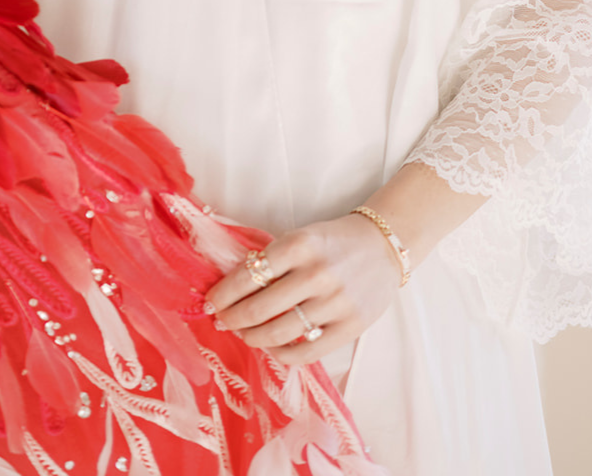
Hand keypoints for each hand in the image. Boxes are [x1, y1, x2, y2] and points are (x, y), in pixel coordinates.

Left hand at [203, 213, 403, 366]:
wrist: (382, 247)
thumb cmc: (330, 243)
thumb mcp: (298, 238)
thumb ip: (269, 260)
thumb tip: (227, 287)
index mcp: (298, 245)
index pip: (247, 276)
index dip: (222, 295)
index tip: (209, 304)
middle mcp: (316, 274)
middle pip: (259, 308)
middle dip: (231, 319)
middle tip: (221, 321)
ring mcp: (336, 303)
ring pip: (279, 332)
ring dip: (252, 337)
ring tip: (243, 333)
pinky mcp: (351, 327)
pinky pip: (308, 352)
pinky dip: (282, 354)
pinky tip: (272, 347)